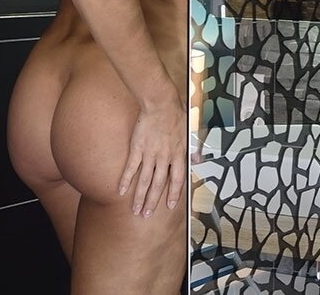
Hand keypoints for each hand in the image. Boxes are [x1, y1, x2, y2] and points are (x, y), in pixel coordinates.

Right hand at [118, 102, 186, 217]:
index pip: (177, 180)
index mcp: (178, 155)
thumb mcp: (190, 133)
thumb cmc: (176, 115)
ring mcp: (150, 154)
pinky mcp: (137, 148)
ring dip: (140, 197)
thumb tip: (199, 160)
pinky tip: (121, 191)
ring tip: (136, 209)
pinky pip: (131, 168)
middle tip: (147, 215)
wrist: (161, 104)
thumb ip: (193, 149)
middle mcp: (165, 158)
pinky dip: (125, 180)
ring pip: (145, 180)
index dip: (174, 194)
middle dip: (153, 202)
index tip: (170, 206)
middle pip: (158, 185)